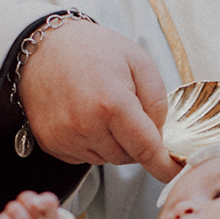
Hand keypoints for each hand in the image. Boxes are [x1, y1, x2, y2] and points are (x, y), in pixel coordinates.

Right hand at [18, 20, 177, 181]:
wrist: (44, 46)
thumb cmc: (93, 49)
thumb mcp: (138, 61)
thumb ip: (157, 100)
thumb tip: (160, 136)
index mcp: (112, 104)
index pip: (146, 149)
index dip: (164, 165)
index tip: (175, 173)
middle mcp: (86, 125)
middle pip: (128, 157)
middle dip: (136, 142)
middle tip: (128, 111)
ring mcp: (65, 136)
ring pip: (106, 159)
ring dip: (113, 143)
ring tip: (102, 109)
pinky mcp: (50, 143)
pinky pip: (83, 157)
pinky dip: (91, 143)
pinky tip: (84, 116)